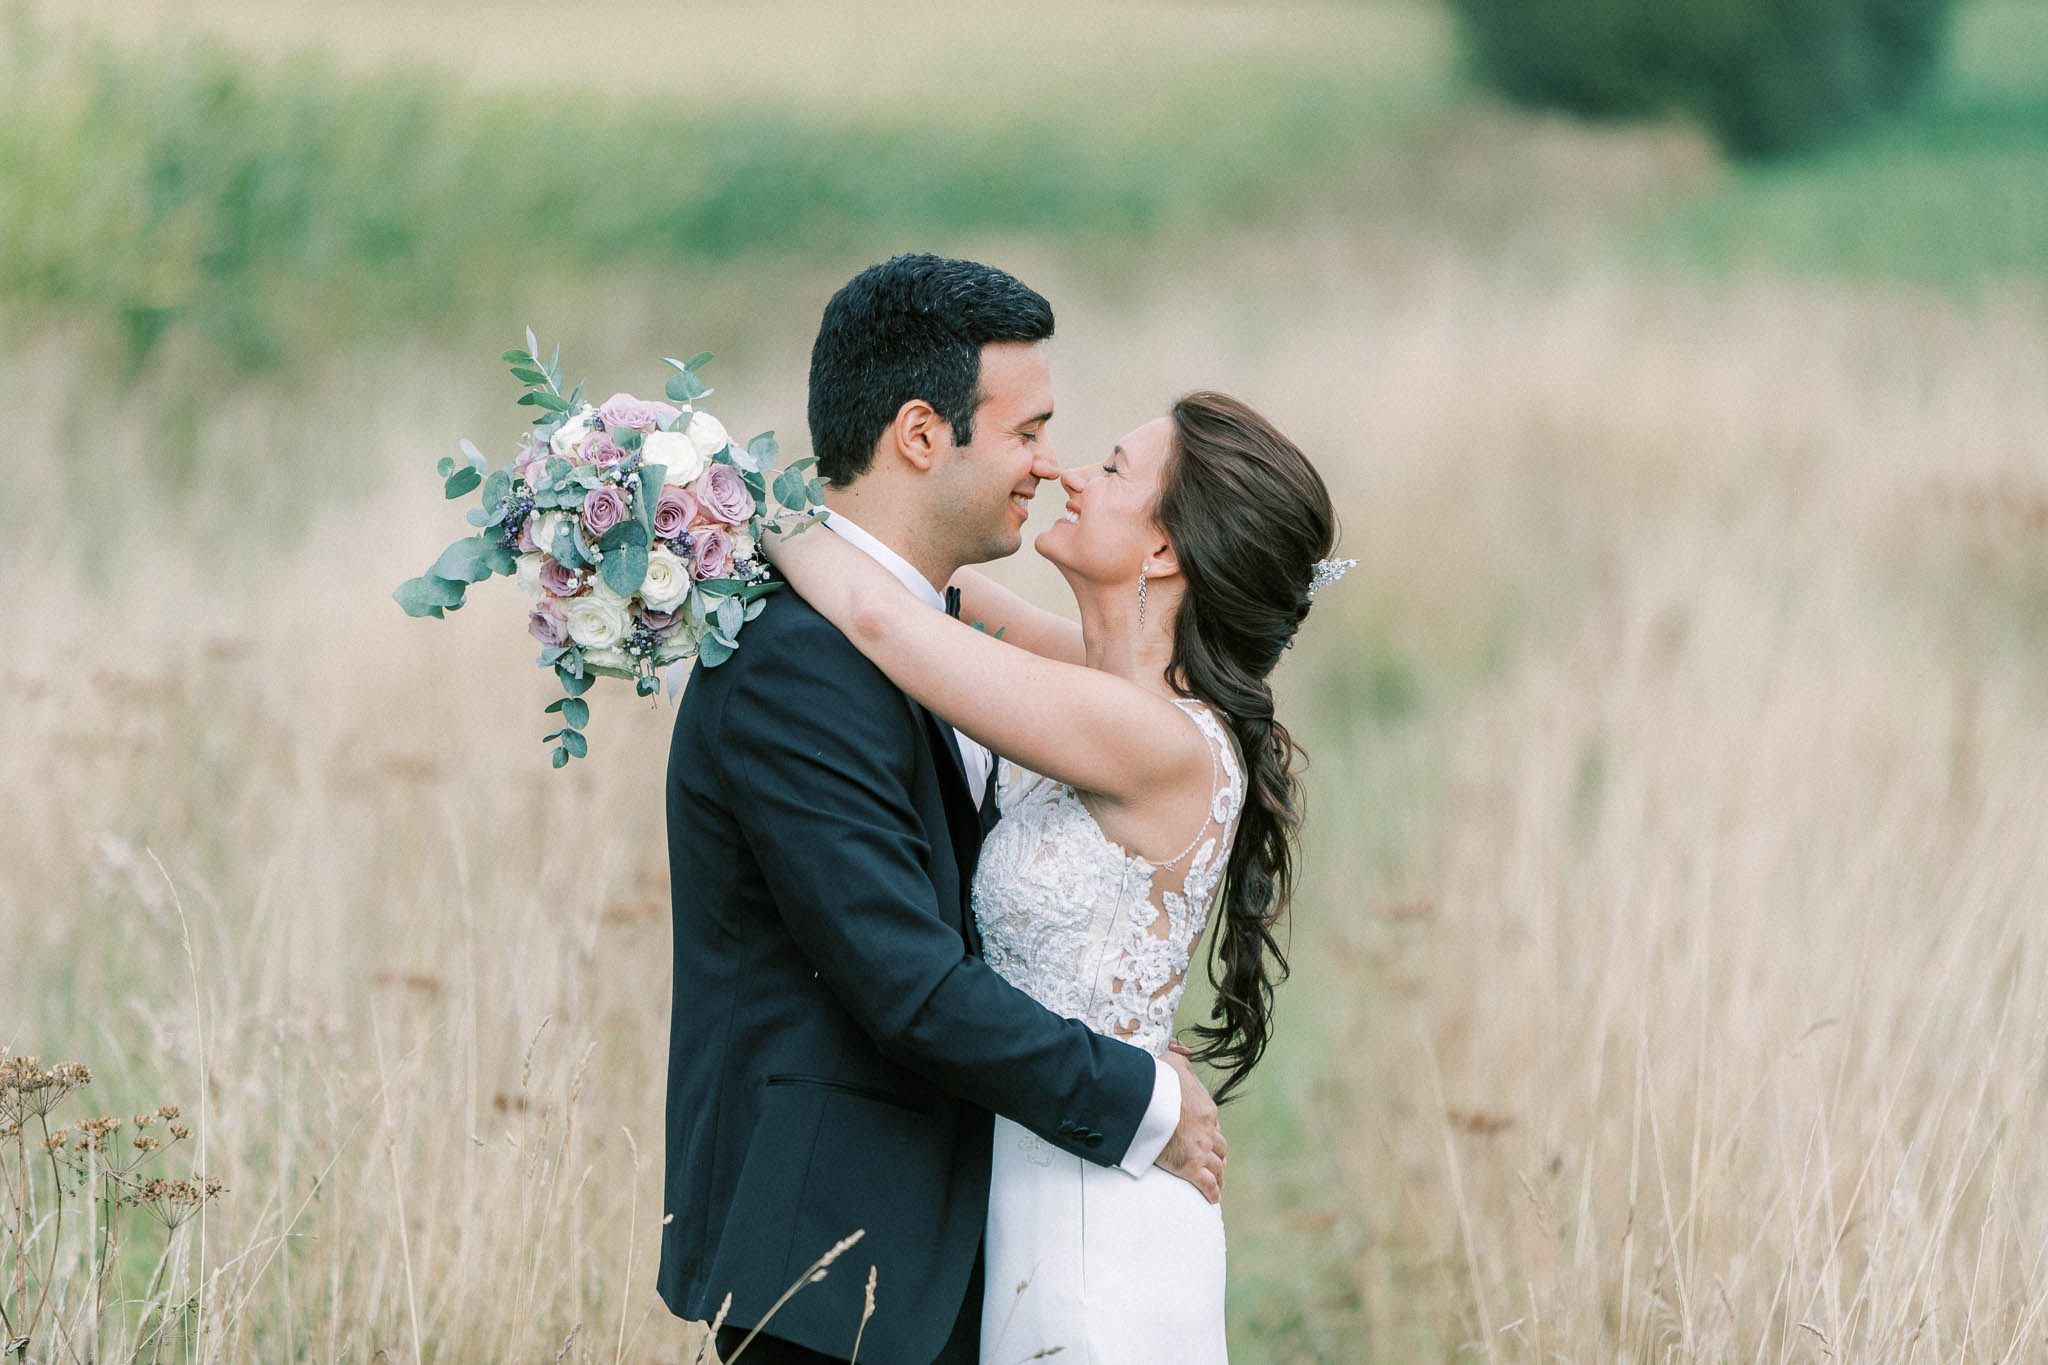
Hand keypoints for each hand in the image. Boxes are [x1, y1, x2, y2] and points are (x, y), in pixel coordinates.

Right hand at [1154, 1049, 1226, 1203]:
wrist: (1147, 1101)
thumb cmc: (1156, 1080)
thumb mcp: (1171, 1061)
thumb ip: (1180, 1057)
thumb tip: (1183, 1050)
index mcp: (1206, 1107)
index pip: (1213, 1122)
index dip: (1210, 1130)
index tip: (1206, 1136)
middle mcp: (1208, 1130)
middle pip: (1220, 1146)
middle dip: (1218, 1154)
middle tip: (1215, 1160)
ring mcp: (1200, 1150)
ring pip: (1218, 1166)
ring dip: (1219, 1174)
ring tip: (1217, 1181)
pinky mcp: (1189, 1168)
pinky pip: (1207, 1185)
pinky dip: (1212, 1193)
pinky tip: (1213, 1199)